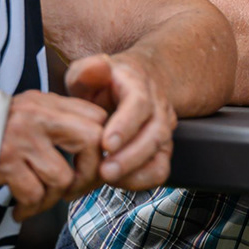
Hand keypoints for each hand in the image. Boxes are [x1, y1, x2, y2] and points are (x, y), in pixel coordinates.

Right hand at [0, 91, 106, 219]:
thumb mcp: (30, 112)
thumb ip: (62, 121)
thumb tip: (101, 149)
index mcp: (48, 102)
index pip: (98, 119)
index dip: (104, 148)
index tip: (94, 168)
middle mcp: (38, 115)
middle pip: (92, 142)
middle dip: (89, 175)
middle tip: (75, 190)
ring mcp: (21, 137)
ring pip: (62, 178)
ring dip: (52, 199)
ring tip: (38, 201)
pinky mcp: (4, 161)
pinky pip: (35, 194)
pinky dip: (30, 209)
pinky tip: (20, 208)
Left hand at [64, 51, 177, 190]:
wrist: (129, 85)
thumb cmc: (104, 83)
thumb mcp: (88, 71)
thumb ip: (87, 70)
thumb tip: (98, 67)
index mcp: (138, 84)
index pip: (139, 103)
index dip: (125, 125)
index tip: (106, 144)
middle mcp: (157, 107)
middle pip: (155, 133)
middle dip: (130, 156)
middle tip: (105, 171)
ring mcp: (162, 129)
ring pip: (160, 153)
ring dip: (135, 171)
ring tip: (109, 179)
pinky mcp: (161, 149)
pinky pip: (160, 169)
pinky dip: (141, 180)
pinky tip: (119, 182)